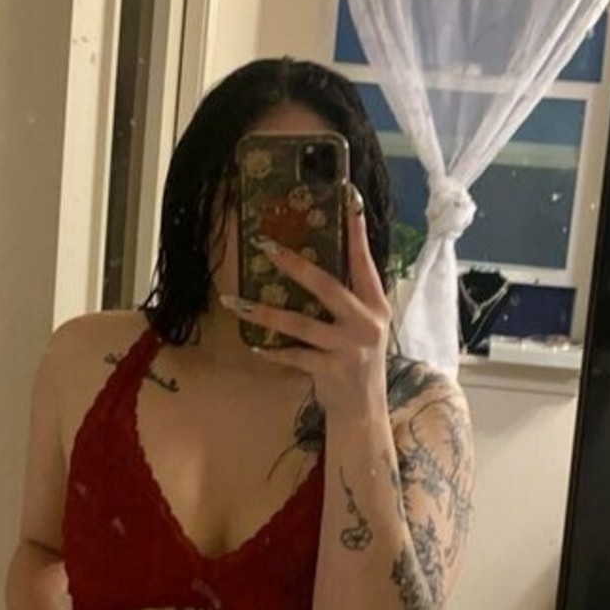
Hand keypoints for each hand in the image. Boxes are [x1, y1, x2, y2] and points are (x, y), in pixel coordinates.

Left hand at [219, 184, 390, 416]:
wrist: (363, 409)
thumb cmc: (355, 360)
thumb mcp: (361, 325)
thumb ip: (346, 298)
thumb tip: (309, 263)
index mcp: (376, 304)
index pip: (365, 261)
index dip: (356, 232)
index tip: (347, 199)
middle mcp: (367, 322)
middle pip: (327, 285)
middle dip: (294, 264)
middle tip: (265, 245)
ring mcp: (350, 347)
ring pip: (301, 322)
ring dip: (264, 312)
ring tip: (234, 303)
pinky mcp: (332, 370)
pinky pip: (295, 355)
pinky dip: (272, 350)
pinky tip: (253, 344)